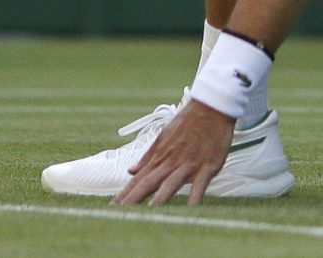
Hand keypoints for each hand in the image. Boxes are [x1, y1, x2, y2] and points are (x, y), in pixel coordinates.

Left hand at [117, 101, 234, 205]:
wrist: (210, 108)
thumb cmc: (187, 123)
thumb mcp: (163, 137)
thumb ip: (147, 157)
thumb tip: (130, 171)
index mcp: (159, 157)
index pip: (138, 179)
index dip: (125, 193)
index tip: (112, 207)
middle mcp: (170, 162)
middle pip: (149, 183)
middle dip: (134, 199)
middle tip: (121, 214)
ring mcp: (188, 164)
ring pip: (171, 183)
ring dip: (160, 198)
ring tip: (150, 212)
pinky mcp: (206, 166)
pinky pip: (200, 184)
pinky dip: (196, 196)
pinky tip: (191, 208)